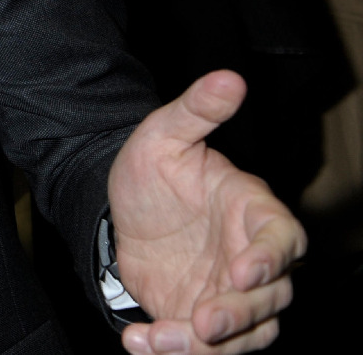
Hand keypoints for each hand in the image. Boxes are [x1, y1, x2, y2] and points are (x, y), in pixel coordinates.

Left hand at [109, 71, 304, 353]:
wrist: (119, 209)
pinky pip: (204, 349)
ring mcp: (232, 294)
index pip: (283, 238)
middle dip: (240, 314)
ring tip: (158, 340)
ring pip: (245, 333)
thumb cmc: (153, 170)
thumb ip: (196, 111)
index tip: (245, 271)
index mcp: (253, 212)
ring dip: (206, 347)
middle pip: (271, 298)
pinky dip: (173, 351)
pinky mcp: (203, 320)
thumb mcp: (162, 135)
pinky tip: (138, 343)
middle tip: (204, 320)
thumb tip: (229, 76)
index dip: (272, 257)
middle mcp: (252, 259)